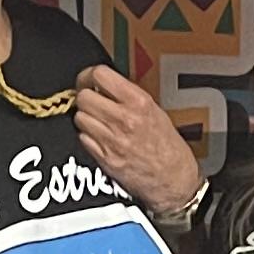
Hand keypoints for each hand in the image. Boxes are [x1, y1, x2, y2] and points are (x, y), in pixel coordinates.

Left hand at [73, 64, 203, 226]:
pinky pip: (82, 138)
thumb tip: (103, 85)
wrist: (173, 179)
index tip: (89, 80)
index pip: (99, 74)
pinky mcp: (104, 158)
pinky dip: (88, 137)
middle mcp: (124, 119)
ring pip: (80, 117)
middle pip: (84, 97)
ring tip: (98, 122)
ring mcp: (112, 140)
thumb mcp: (155, 110)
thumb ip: (128, 96)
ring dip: (86, 118)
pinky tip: (100, 138)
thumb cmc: (168, 147)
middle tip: (91, 102)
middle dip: (85, 98)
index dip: (89, 76)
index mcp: (139, 102)